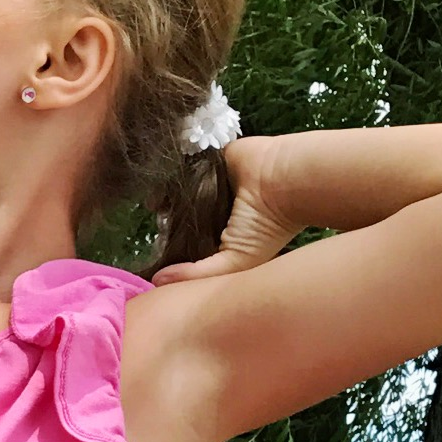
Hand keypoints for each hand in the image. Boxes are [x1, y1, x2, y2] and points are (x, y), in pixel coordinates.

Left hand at [151, 136, 299, 283]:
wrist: (286, 180)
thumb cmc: (267, 225)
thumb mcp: (235, 261)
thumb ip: (198, 274)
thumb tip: (157, 282)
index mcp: (221, 235)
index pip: (187, 243)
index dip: (170, 248)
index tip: (156, 252)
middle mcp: (214, 210)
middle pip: (178, 217)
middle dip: (164, 222)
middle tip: (159, 224)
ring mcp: (209, 184)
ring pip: (175, 192)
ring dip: (162, 197)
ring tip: (155, 204)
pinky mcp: (207, 160)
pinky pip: (180, 167)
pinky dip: (169, 175)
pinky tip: (159, 183)